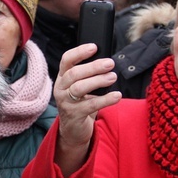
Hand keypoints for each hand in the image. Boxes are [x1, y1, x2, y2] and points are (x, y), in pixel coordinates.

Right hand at [54, 44, 120, 176]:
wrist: (73, 130)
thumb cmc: (80, 103)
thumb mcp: (80, 87)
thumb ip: (88, 75)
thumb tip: (107, 62)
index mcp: (62, 78)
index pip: (66, 60)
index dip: (79, 52)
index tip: (94, 47)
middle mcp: (61, 88)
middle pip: (74, 74)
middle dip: (93, 67)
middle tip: (110, 63)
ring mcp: (65, 102)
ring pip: (80, 88)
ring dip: (98, 81)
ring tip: (113, 77)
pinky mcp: (74, 115)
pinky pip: (90, 105)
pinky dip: (105, 100)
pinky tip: (117, 96)